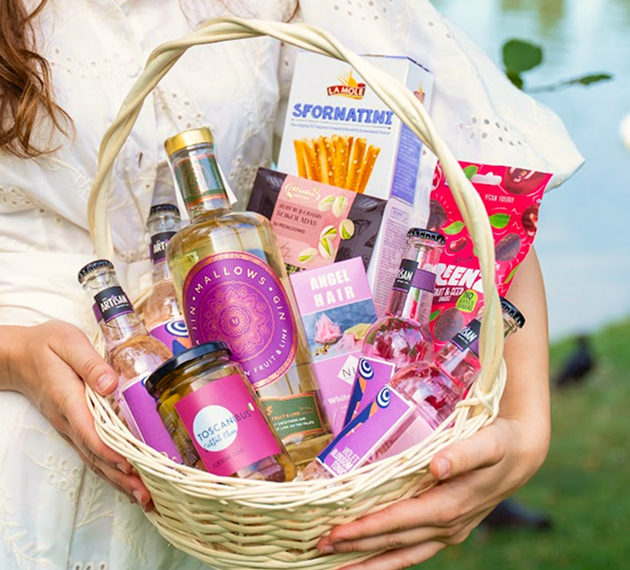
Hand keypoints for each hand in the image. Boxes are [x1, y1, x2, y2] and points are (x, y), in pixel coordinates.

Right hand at [2, 320, 152, 509]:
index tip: (130, 466)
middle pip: (96, 455)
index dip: (110, 451)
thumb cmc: (46, 346)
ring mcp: (71, 427)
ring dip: (118, 480)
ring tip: (144, 497)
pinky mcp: (75, 427)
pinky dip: (110, 470)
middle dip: (121, 477)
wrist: (20, 356)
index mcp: (69, 400)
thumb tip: (111, 383)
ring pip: (95, 460)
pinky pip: (93, 454)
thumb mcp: (68, 343)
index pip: (90, 432)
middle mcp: (69, 420)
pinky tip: (127, 481)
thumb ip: (90, 363)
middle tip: (147, 495)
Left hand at [317, 248, 550, 568]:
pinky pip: (427, 542)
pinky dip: (392, 553)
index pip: (495, 446)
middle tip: (340, 526)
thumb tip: (450, 230)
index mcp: (516, 432)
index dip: (469, 458)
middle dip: (391, 518)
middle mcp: (503, 476)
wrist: (526, 396)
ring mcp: (483, 500)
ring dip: (382, 548)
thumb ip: (481, 310)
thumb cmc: (504, 363)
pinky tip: (357, 560)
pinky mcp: (464, 512)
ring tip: (334, 554)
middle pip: (448, 505)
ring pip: (433, 535)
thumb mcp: (498, 337)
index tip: (439, 464)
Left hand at [317, 416, 548, 568]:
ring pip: (403, 554)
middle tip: (319, 549)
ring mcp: (448, 531)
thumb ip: (464, 454)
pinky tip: (372, 560)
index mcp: (450, 505)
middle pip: (394, 541)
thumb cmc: (501, 443)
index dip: (366, 529)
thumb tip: (437, 466)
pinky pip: (414, 549)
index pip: (398, 521)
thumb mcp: (488, 443)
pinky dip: (390, 558)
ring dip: (370, 562)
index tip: (336, 533)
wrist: (522, 454)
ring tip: (337, 568)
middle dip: (356, 547)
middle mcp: (447, 525)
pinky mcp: (448, 528)